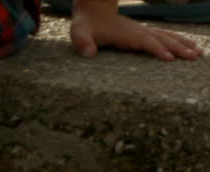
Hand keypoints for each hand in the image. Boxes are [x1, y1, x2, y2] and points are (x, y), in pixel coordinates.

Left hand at [70, 0, 202, 60]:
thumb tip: (89, 54)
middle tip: (193, 57)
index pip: (144, 42)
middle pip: (162, 39)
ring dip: (183, 44)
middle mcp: (138, 31)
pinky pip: (163, 36)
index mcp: (126, 34)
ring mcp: (142, 31)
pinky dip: (177, 40)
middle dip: (178, 48)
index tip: (169, 58)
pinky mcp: (142, 32)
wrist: (93, 7)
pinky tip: (188, 46)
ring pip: (166, 37)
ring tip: (198, 53)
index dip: (156, 50)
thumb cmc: (86, 22)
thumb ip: (82, 42)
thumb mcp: (79, 32)